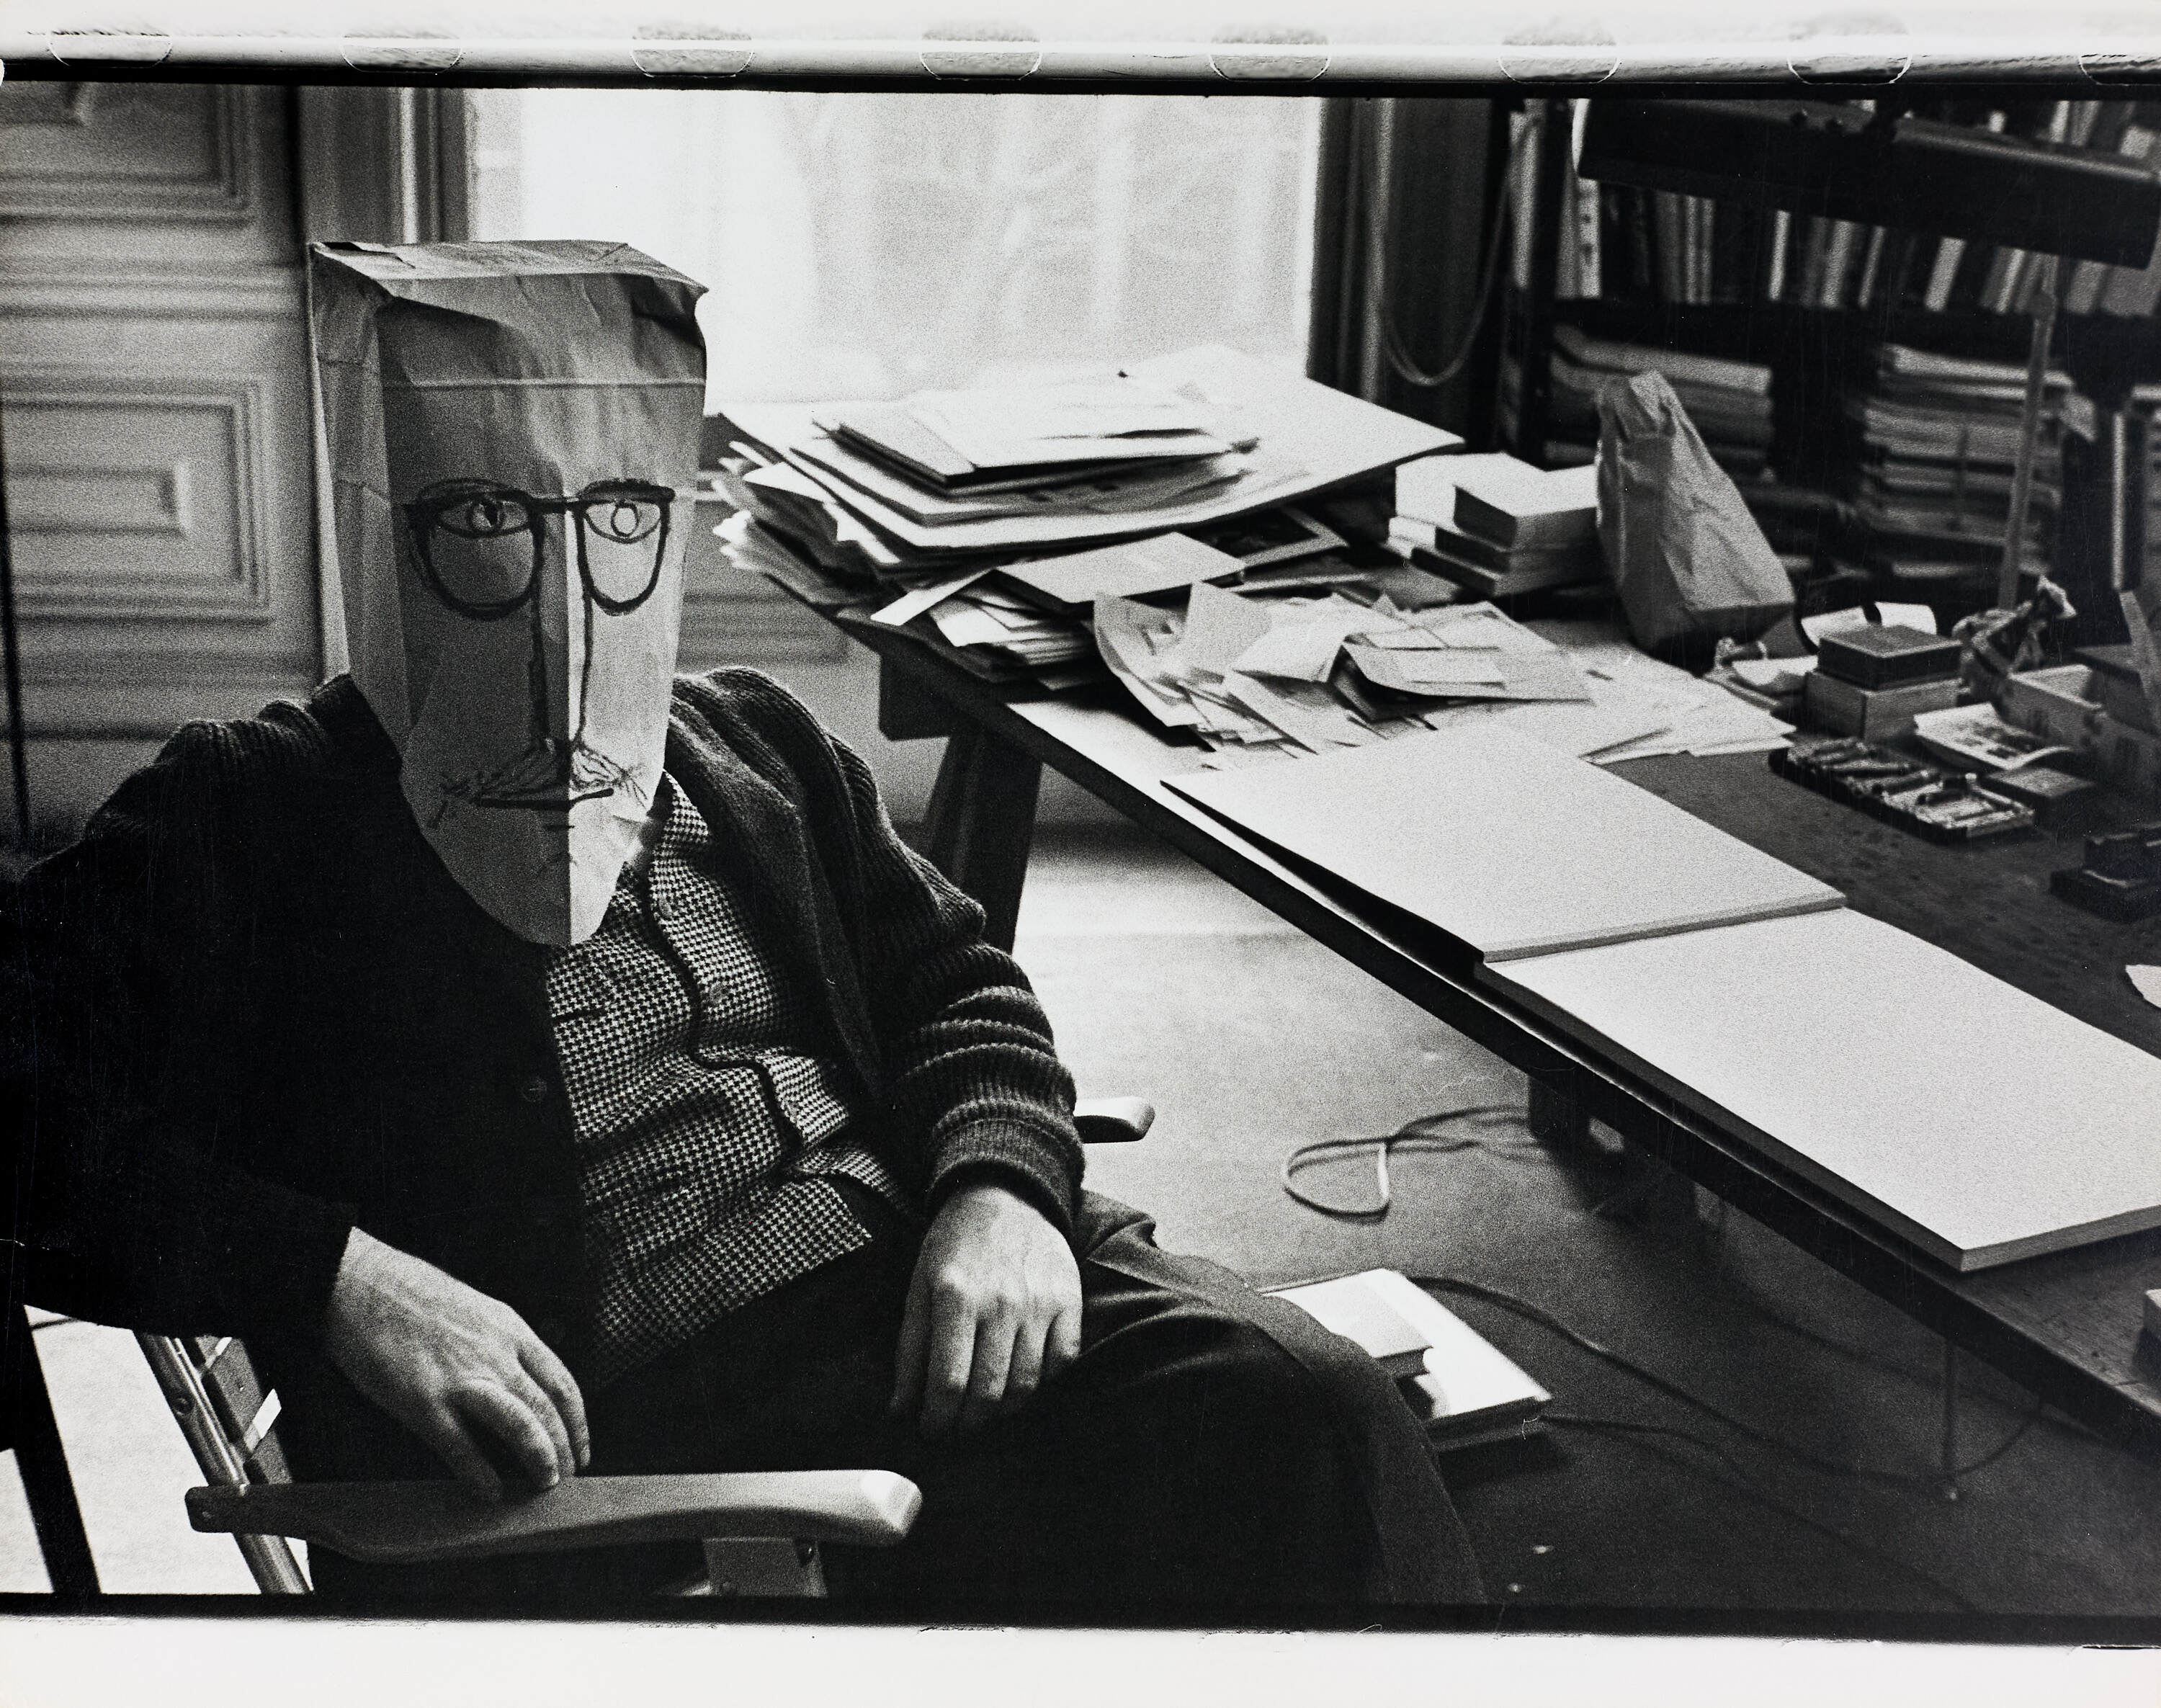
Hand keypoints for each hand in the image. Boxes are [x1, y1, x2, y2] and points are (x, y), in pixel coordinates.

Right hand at [322, 1227, 589, 1500]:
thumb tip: (516, 1379)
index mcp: (509, 1329)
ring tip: (544, 1483)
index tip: (580, 1446)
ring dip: (538, 1458)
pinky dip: (481, 1474)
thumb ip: (498, 1343)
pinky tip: (490, 1491)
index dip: (577, 1421)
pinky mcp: (423, 1401)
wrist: (360, 1284)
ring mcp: (461, 1378)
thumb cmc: (411, 1294)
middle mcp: (494, 1353)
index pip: (561, 1382)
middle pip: (548, 1408)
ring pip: (520, 1425)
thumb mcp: (475, 1308)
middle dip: (564, 1447)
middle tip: (566, 1475)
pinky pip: (462, 1446)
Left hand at [890, 1181, 1081, 1439]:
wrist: (1006, 1195)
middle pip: (988, 1392)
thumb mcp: (919, 1286)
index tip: (932, 1430)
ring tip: (986, 1410)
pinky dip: (1043, 1381)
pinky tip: (1022, 1379)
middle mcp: (1001, 1302)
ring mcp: (1040, 1302)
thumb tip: (900, 1409)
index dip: (938, 1419)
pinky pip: (1063, 1361)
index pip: (949, 1382)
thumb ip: (910, 1350)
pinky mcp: (1070, 1301)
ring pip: (1026, 1385)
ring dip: (1003, 1411)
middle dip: (968, 1424)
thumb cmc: (955, 1243)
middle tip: (957, 1429)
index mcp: (955, 1297)